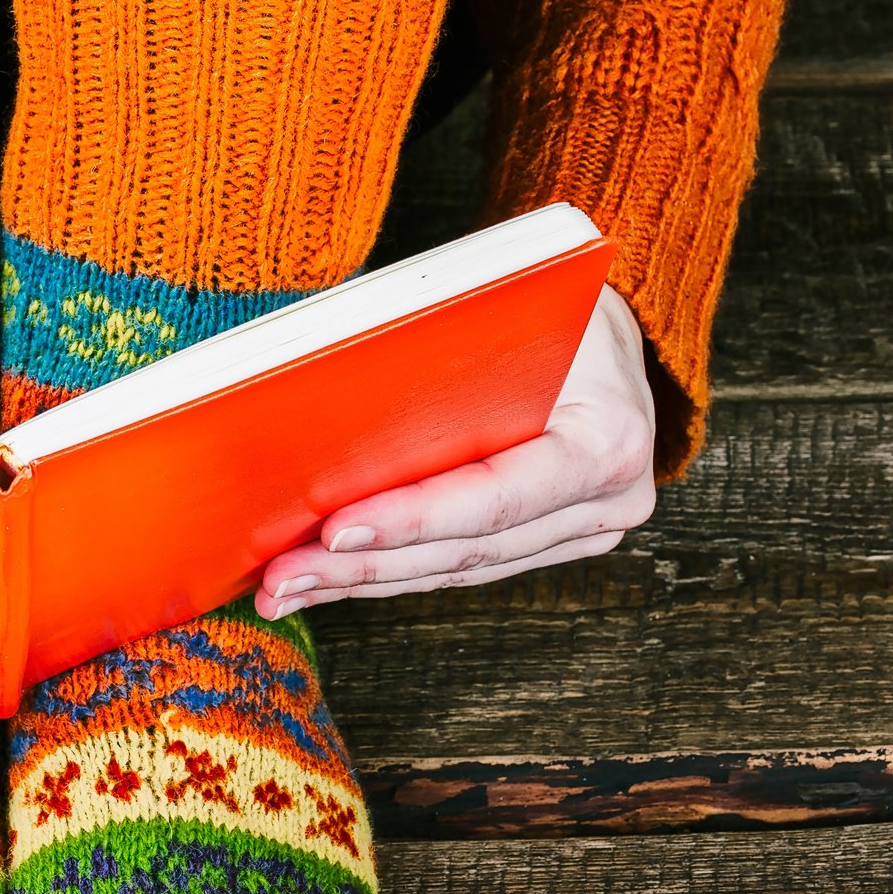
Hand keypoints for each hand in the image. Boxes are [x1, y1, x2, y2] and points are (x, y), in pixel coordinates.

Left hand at [256, 283, 655, 617]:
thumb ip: (440, 357)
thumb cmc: (553, 304)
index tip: (332, 530)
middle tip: (281, 577)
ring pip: (458, 570)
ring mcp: (584, 531)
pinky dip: (392, 570)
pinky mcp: (552, 542)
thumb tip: (322, 394)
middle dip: (366, 565)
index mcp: (607, 441)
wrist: (612, 329)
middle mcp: (608, 502)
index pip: (497, 497)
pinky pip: (462, 566)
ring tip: (285, 589)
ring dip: (365, 581)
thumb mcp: (510, 309)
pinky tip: (328, 578)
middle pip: (468, 550)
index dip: (412, 519)